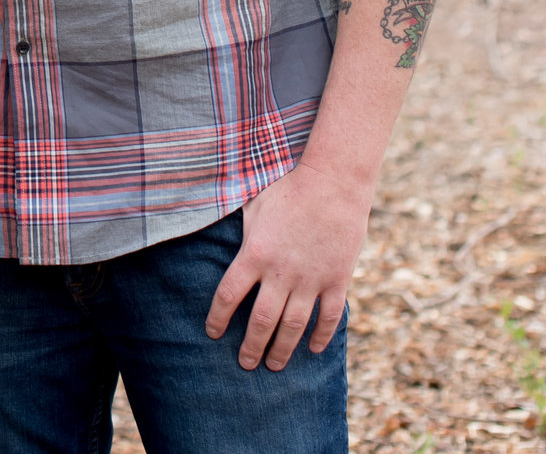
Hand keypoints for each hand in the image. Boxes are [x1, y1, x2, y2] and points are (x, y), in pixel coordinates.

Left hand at [204, 160, 371, 370]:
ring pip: (293, 326)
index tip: (213, 333)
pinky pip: (329, 317)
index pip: (228, 296)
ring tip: (274, 365)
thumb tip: (207, 219)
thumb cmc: (289, 186)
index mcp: (254, 254)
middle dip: (251, 347)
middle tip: (245, 364)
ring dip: (282, 349)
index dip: (218, 319)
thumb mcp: (253, 202)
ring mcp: (311, 279)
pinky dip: (322, 336)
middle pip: (261, 321)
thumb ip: (237, 225)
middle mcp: (280, 272)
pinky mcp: (337, 279)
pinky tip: (314, 349)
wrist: (334, 181)